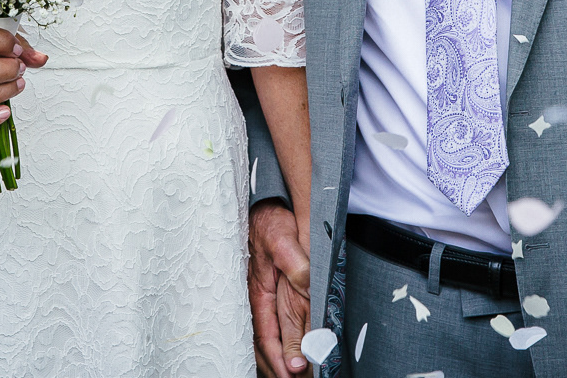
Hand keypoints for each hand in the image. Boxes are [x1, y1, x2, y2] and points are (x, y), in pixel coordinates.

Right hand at [248, 199, 311, 377]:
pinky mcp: (269, 292)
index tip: (294, 371)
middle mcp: (257, 299)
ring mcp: (262, 297)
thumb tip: (309, 289)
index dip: (280, 355)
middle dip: (279, 365)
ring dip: (279, 357)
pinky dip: (278, 342)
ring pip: (267, 336)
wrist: (263, 205)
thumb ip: (296, 265)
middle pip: (265, 343)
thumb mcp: (283, 239)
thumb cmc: (269, 221)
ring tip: (293, 373)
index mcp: (257, 292)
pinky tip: (288, 348)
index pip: (266, 334)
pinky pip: (270, 324)